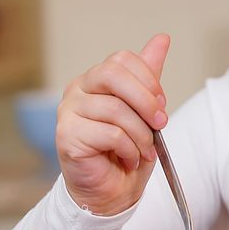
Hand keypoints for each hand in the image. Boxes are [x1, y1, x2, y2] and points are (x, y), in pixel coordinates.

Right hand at [56, 33, 170, 215]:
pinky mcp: (67, 136)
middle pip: (112, 74)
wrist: (112, 190)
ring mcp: (67, 112)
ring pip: (116, 110)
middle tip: (161, 123)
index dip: (148, 80)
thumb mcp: (144, 109)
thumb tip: (162, 38)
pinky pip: (110, 134)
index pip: (122, 60)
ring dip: (141, 134)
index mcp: (95, 79)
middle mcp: (77, 90)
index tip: (162, 104)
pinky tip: (129, 158)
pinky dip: (129, 149)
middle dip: (145, 100)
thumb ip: (148, 74)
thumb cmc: (126, 149)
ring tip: (145, 150)